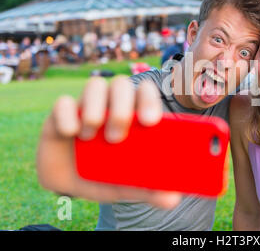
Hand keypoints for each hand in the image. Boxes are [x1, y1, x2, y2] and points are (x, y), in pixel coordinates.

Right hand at [36, 76, 180, 207]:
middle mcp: (112, 104)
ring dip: (95, 108)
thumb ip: (150, 189)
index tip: (150, 123)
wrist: (69, 183)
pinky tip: (72, 132)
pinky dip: (67, 114)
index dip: (150, 100)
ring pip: (95, 85)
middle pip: (121, 85)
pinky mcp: (61, 114)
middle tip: (116, 138)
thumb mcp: (127, 185)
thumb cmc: (106, 175)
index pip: (146, 92)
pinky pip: (63, 102)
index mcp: (133, 114)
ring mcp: (86, 106)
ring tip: (91, 136)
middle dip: (121, 108)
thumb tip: (173, 199)